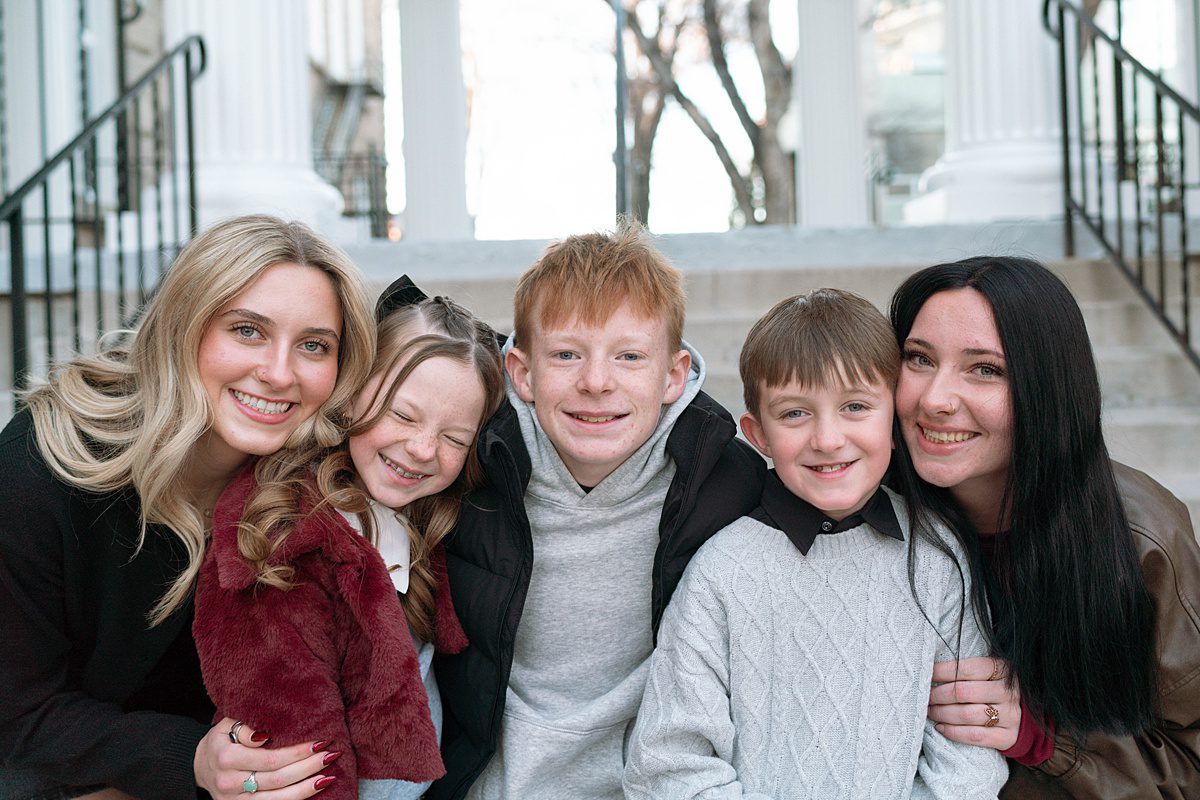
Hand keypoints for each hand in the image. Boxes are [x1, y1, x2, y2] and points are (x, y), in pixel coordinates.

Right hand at [194, 717, 336, 798]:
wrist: (201, 767)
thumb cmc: (222, 741)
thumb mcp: (227, 726)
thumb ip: (246, 726)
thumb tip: (264, 734)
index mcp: (226, 758)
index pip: (270, 759)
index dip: (298, 752)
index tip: (320, 741)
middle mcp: (229, 783)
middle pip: (278, 779)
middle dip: (308, 767)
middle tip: (330, 755)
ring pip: (277, 799)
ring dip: (307, 788)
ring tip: (329, 775)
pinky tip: (314, 790)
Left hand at [928, 656, 1020, 750]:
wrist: (1025, 715)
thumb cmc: (995, 688)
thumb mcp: (989, 673)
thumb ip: (967, 670)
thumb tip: (930, 668)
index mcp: (1002, 670)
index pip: (966, 668)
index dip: (941, 671)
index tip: (926, 674)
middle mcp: (1008, 692)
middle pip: (963, 692)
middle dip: (938, 695)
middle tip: (926, 697)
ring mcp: (1010, 716)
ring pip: (967, 715)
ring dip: (942, 713)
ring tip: (930, 711)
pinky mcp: (1008, 737)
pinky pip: (975, 736)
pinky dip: (953, 732)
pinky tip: (940, 727)